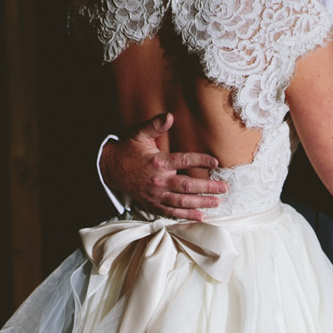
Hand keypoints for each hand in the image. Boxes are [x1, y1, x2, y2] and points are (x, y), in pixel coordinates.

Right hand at [99, 113, 225, 220]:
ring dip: (200, 202)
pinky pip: (171, 212)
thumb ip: (155, 125)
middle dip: (207, 187)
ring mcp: (155, 194)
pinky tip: (200, 216)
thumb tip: (170, 115)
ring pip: (181, 201)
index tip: (216, 162)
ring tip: (216, 202)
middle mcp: (158, 180)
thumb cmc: (127, 150)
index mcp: (158, 162)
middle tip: (224, 188)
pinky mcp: (152, 203)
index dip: (201, 161)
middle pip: (187, 186)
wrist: (108, 169)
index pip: (184, 161)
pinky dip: (185, 215)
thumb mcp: (138, 134)